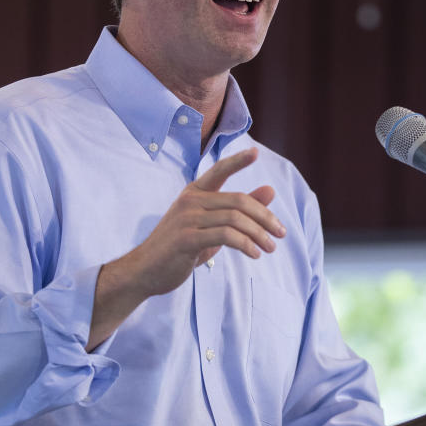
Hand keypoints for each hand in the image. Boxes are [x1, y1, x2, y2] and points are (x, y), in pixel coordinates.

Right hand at [131, 146, 284, 295]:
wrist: (144, 272)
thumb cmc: (180, 248)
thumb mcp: (211, 226)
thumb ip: (239, 209)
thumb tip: (270, 190)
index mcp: (194, 193)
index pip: (219, 170)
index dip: (237, 161)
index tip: (255, 153)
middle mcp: (190, 200)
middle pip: (238, 201)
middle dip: (265, 217)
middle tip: (281, 233)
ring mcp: (186, 218)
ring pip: (235, 219)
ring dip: (259, 234)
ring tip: (270, 248)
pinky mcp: (186, 238)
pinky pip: (225, 236)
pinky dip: (245, 244)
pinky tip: (254, 254)